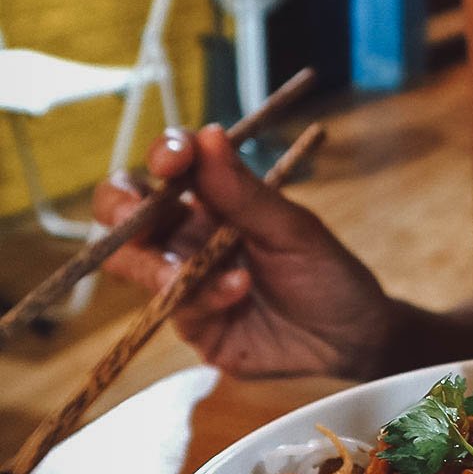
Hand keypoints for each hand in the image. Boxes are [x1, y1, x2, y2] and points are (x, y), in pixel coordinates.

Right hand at [93, 127, 400, 377]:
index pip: (168, 166)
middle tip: (139, 211)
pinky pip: (175, 306)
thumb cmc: (327, 273)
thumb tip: (208, 135)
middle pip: (122, 211)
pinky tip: (238, 290)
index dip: (163, 154)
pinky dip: (203, 295)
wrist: (350, 338)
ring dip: (157, 261)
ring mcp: (185, 280)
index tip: (175, 157)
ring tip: (190, 271)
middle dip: (120, 207)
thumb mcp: (293, 229)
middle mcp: (188, 236)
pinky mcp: (192, 323)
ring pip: (132, 261)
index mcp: (212, 200)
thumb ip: (245, 192)